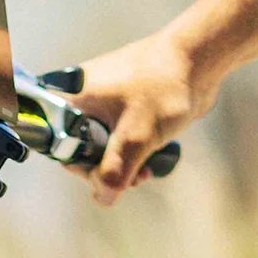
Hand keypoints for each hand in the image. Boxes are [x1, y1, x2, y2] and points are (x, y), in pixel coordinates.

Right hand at [73, 31, 216, 204]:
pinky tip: (149, 159)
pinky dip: (132, 151)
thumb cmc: (164, 85)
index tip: (103, 178)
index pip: (58, 144)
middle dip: (106, 170)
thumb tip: (103, 198)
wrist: (199, 59)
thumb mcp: (136, 137)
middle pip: (80, 149)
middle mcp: (83, 98)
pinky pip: (119, 137)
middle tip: (129, 180)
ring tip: (144, 172)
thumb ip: (114, 172)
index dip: (79, 168)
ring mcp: (105, 101)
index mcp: (74, 97)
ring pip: (103, 146)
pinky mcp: (125, 105)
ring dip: (123, 165)